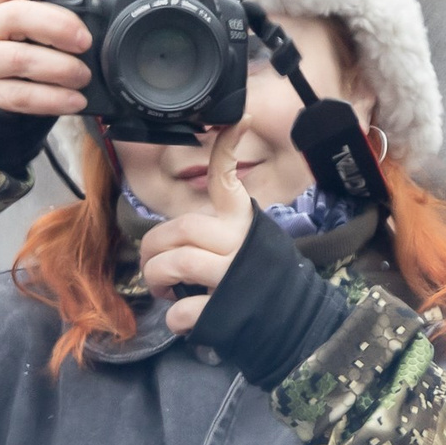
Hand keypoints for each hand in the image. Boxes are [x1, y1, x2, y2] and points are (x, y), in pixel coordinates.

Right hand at [0, 0, 92, 116]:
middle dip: (56, 26)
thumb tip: (105, 13)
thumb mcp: (38, 18)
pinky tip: (75, 100)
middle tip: (85, 40)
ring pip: (18, 59)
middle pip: (14, 16)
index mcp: (3, 1)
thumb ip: (63, 11)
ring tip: (84, 76)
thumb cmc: (27, 39)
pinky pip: (21, 96)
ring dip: (59, 68)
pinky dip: (53, 99)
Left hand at [141, 129, 255, 335]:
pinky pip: (181, 310)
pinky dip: (173, 317)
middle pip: (182, 228)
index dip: (226, 150)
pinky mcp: (225, 310)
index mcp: (243, 222)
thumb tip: (172, 237)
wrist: (294, 324)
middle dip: (153, 247)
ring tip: (162, 288)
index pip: (228, 180)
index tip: (237, 120)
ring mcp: (232, 276)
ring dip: (156, 277)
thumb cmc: (258, 280)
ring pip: (176, 263)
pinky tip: (182, 318)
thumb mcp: (247, 243)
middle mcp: (239, 243)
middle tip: (151, 263)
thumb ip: (216, 231)